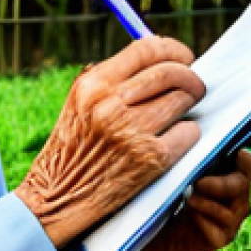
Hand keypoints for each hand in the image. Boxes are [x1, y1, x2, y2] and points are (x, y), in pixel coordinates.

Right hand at [15, 37, 204, 248]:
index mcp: (93, 84)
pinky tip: (176, 140)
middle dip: (191, 78)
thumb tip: (164, 61)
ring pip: (183, 99)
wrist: (54, 201)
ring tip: (181, 114)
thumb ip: (115, 80)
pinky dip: (188, 134)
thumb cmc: (72, 149)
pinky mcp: (149, 160)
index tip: (184, 57)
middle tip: (195, 87)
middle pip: (171, 72)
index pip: (146, 49)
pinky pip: (188, 133)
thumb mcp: (81, 103)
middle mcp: (111, 104)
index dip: (173, 49)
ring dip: (189, 106)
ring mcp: (131, 132)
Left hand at [143, 150, 250, 250]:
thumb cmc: (175, 188)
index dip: (248, 161)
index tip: (237, 155)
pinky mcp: (223, 237)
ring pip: (229, 211)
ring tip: (188, 199)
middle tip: (197, 184)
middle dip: (219, 185)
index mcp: (235, 172)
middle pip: (241, 186)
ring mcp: (234, 218)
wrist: (161, 225)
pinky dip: (202, 220)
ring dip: (205, 204)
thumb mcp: (184, 168)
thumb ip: (196, 155)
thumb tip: (195, 136)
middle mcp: (240, 195)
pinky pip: (217, 229)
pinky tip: (189, 216)